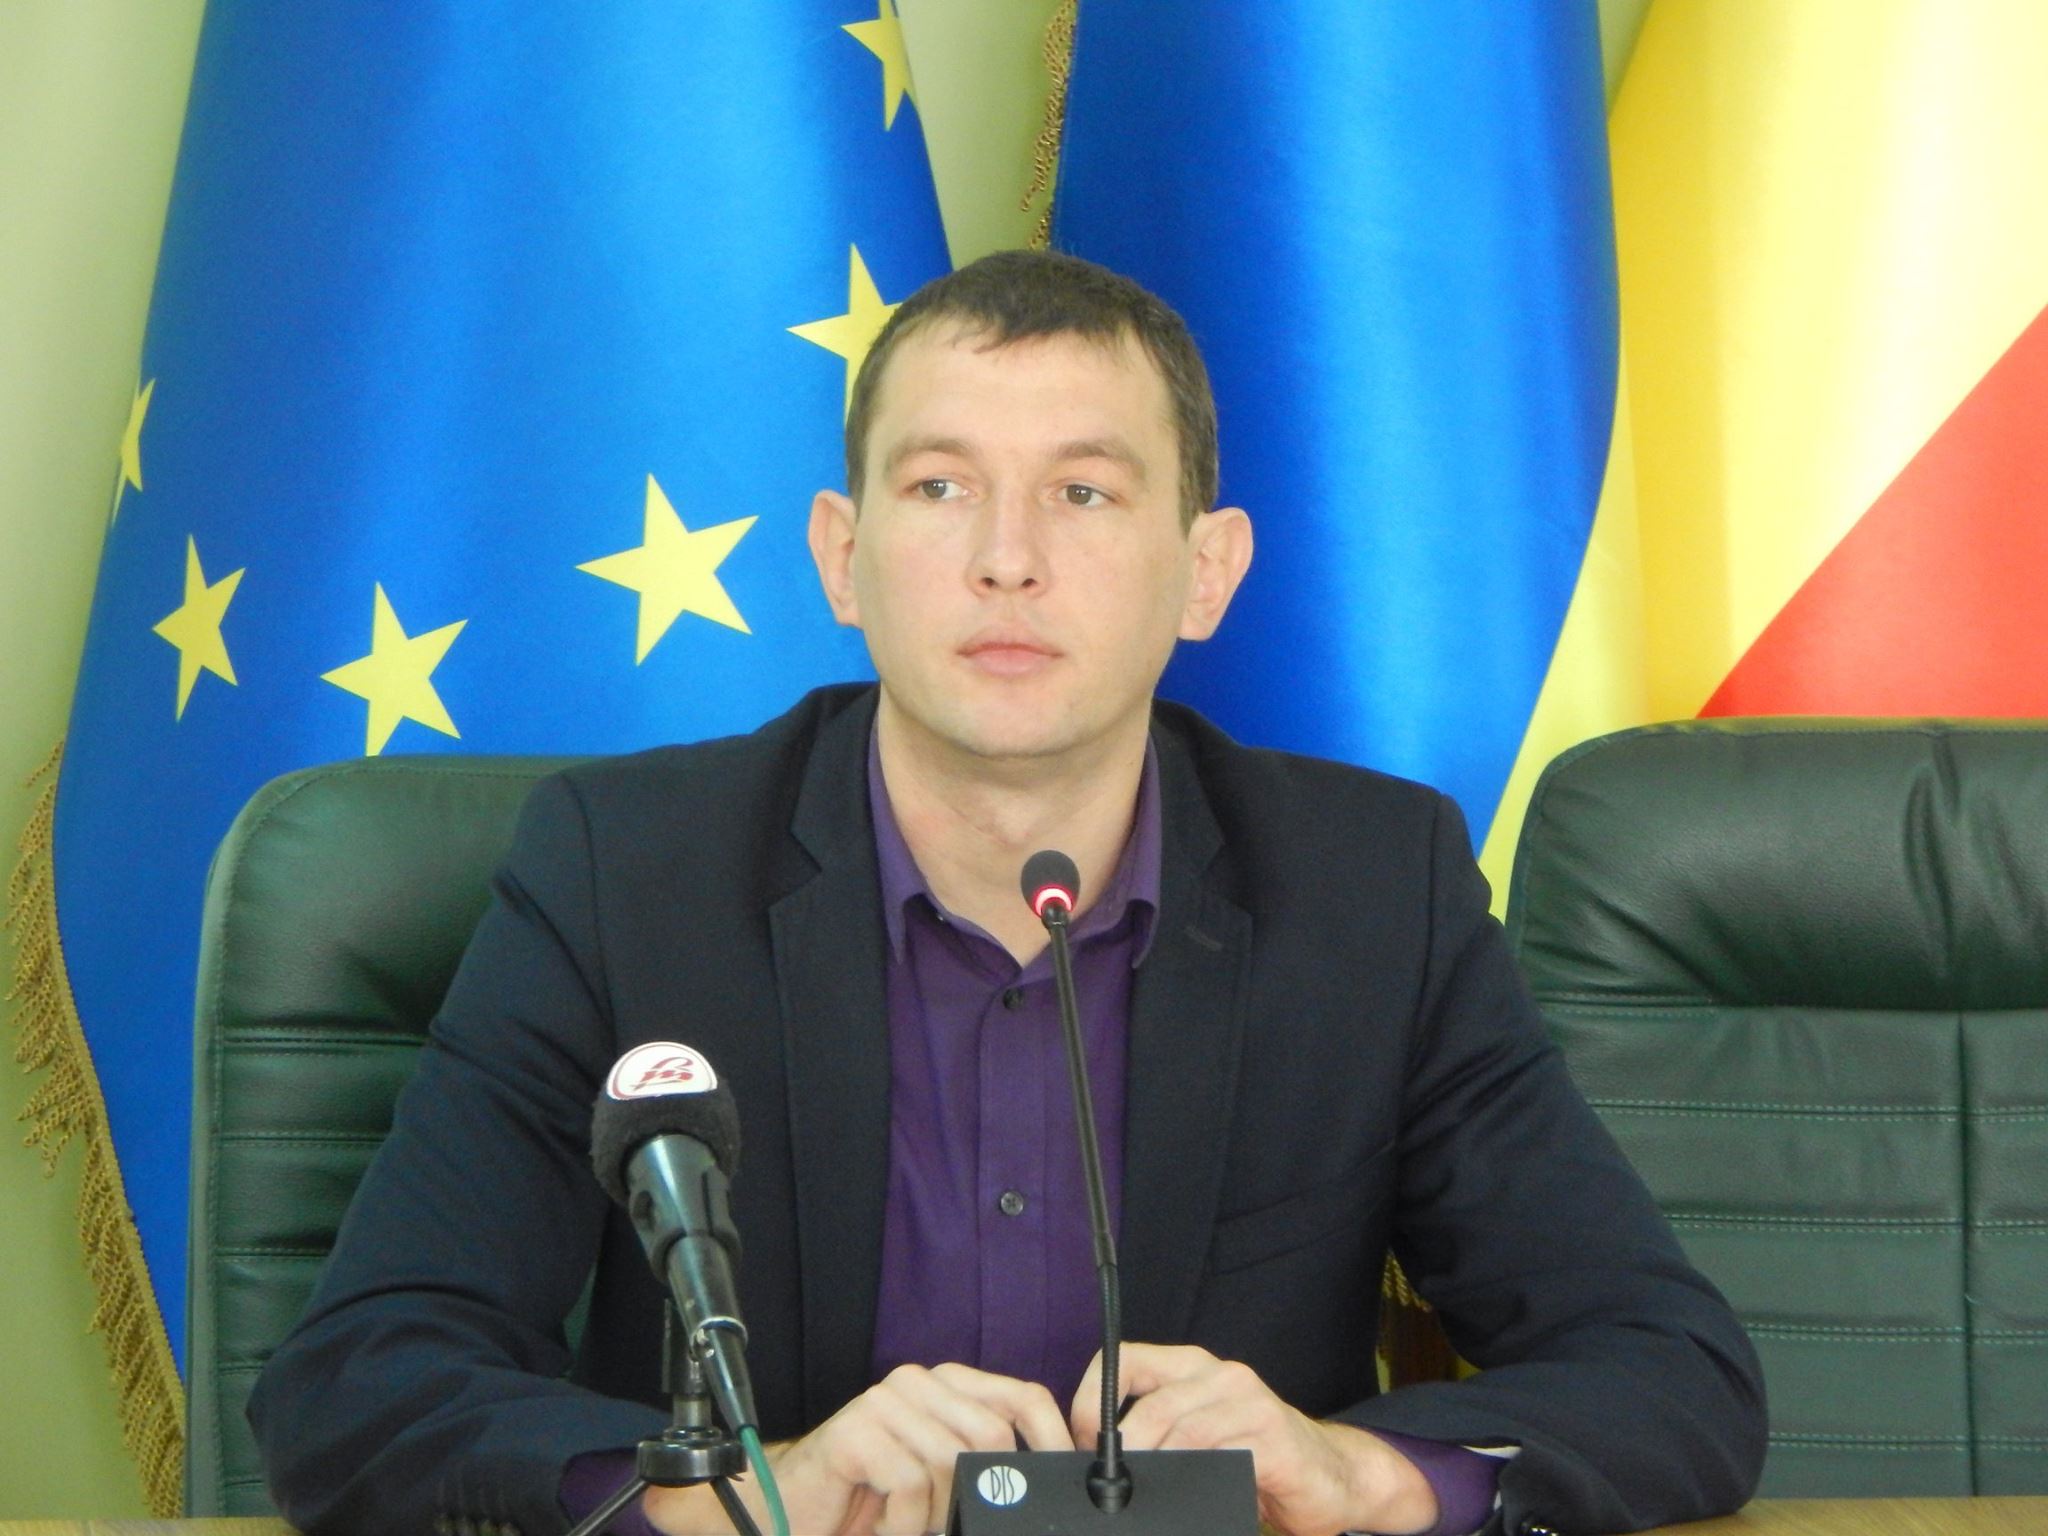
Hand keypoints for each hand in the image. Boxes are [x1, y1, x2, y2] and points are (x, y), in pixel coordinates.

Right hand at [648, 1361, 1070, 1535]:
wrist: (787, 1514)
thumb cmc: (868, 1504)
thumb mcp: (941, 1482)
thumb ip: (983, 1467)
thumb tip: (1050, 1477)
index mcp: (947, 1385)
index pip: (1024, 1397)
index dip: (1052, 1442)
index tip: (1065, 1482)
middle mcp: (917, 1382)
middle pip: (991, 1436)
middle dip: (977, 1496)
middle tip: (939, 1521)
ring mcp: (883, 1402)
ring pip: (951, 1463)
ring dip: (933, 1517)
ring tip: (903, 1524)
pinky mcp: (855, 1431)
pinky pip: (910, 1481)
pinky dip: (904, 1522)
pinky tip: (881, 1526)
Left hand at [1070, 1343, 1437, 1535]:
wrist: (1331, 1476)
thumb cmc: (1255, 1458)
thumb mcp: (1196, 1437)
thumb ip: (1157, 1434)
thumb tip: (1090, 1459)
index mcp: (1191, 1367)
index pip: (1123, 1360)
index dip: (1091, 1400)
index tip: (1079, 1445)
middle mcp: (1219, 1374)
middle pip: (1149, 1406)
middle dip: (1120, 1453)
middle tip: (1107, 1486)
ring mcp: (1248, 1401)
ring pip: (1181, 1431)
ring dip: (1154, 1470)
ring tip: (1140, 1496)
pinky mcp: (1273, 1434)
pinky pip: (1221, 1454)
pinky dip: (1195, 1480)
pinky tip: (1188, 1497)